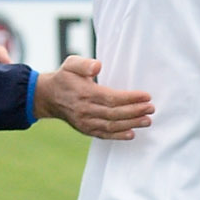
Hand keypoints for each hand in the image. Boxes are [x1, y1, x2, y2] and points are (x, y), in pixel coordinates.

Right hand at [33, 56, 155, 140]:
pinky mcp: (85, 129)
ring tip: (147, 120)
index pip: (111, 98)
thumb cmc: (64, 78)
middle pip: (114, 113)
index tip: (146, 96)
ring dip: (131, 124)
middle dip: (135, 111)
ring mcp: (85, 122)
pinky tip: (132, 134)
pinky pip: (103, 135)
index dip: (130, 98)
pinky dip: (118, 136)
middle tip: (151, 108)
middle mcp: (85, 110)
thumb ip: (84, 64)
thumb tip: (98, 66)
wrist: (48, 97)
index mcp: (84, 93)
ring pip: (111, 125)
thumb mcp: (70, 64)